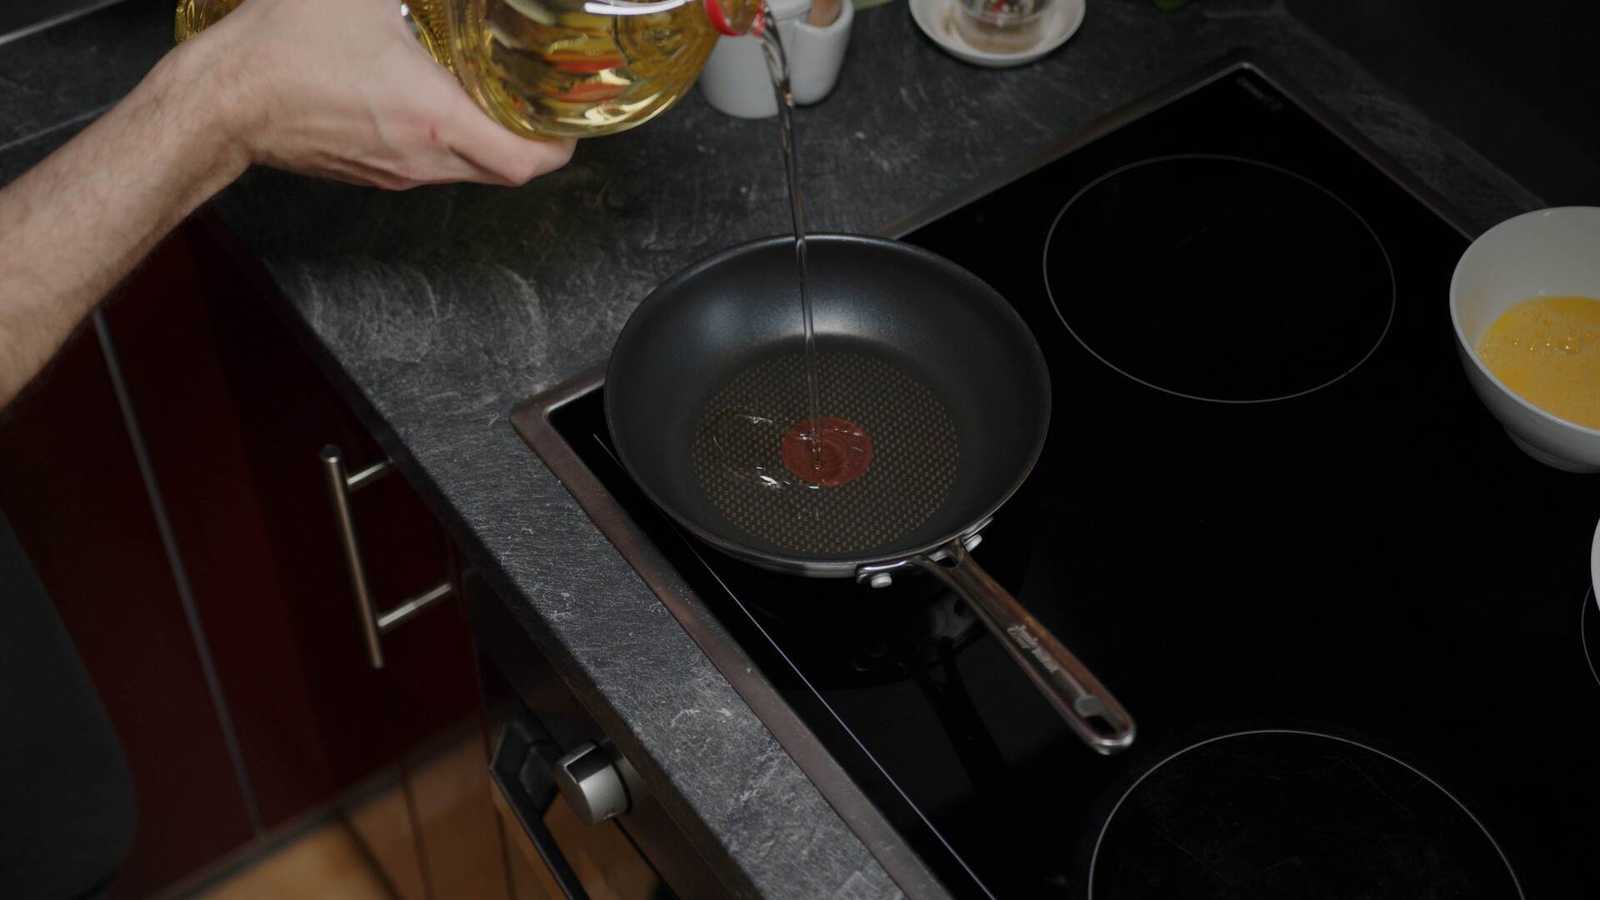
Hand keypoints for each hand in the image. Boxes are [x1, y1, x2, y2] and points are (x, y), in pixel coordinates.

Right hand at [184, 0, 574, 188]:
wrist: (222, 98)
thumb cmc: (284, 49)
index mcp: (436, 121)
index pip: (525, 162)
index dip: (558, 146)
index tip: (567, 122)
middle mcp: (424, 159)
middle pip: (503, 171)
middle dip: (528, 141)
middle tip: (535, 104)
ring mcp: (395, 173)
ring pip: (464, 170)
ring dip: (484, 140)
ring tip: (486, 97)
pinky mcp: (367, 173)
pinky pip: (425, 166)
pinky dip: (444, 142)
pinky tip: (430, 102)